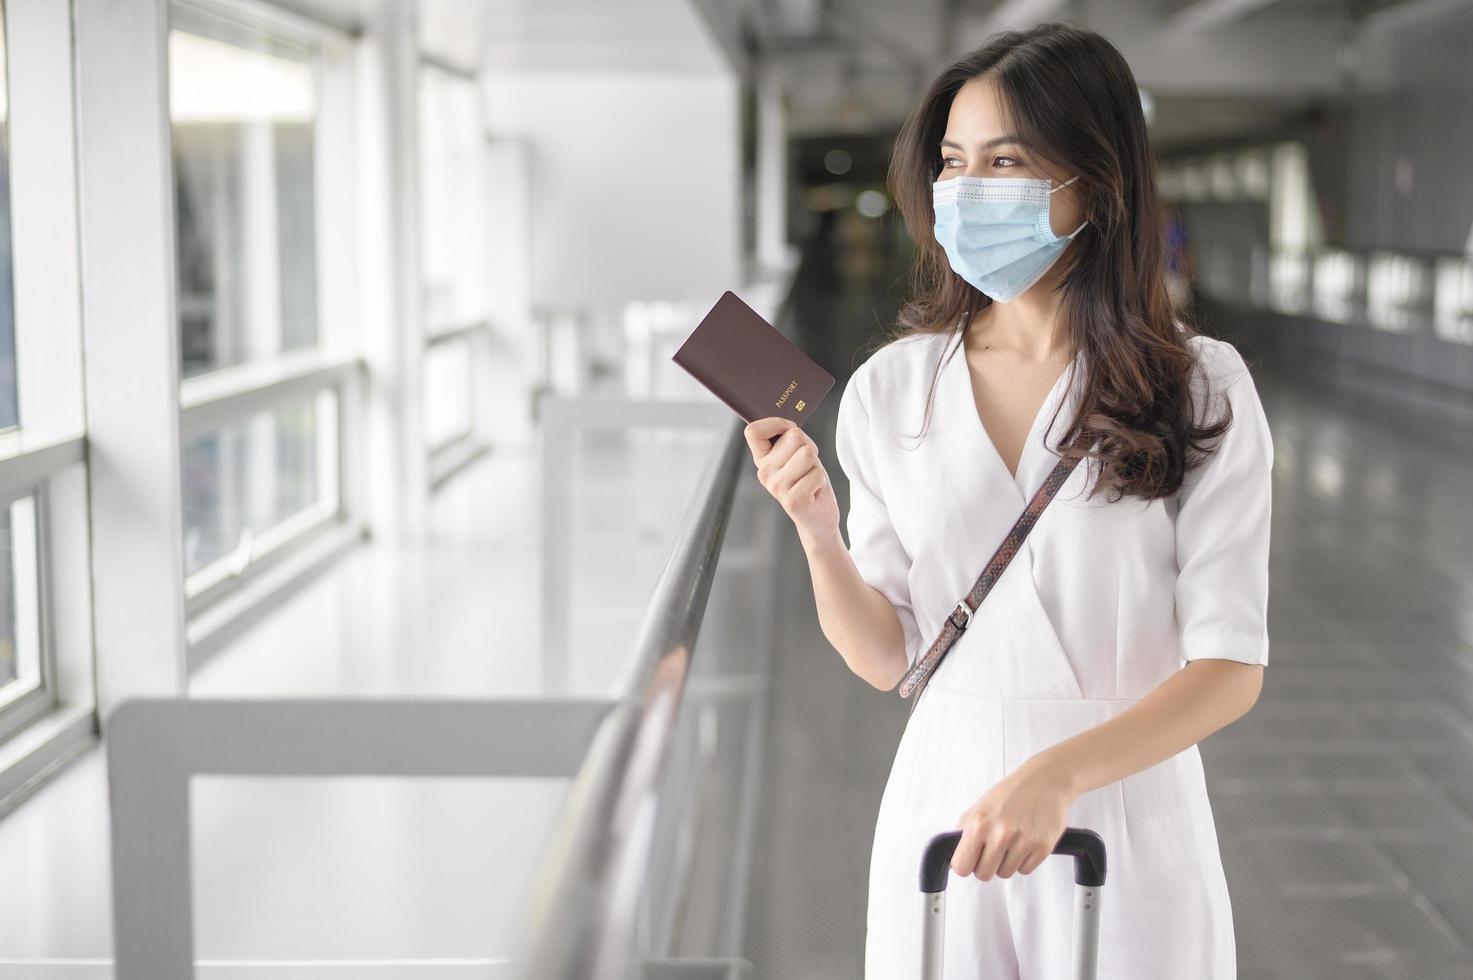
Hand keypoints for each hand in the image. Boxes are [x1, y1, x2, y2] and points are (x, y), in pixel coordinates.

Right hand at [743, 417, 839, 544]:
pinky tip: (814, 491)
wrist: (818, 517)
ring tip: (810, 477)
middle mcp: (764, 473)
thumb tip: (792, 427)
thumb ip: (791, 438)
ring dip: (816, 464)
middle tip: (806, 465)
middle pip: (793, 436)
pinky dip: (821, 480)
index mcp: (762, 460)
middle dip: (808, 446)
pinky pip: (816, 473)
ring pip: (807, 453)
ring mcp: (777, 487)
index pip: (753, 431)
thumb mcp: (798, 454)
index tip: (789, 431)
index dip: (777, 423)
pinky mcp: (793, 500)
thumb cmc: (809, 481)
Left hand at [951, 757, 1077, 880]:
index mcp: (979, 824)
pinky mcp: (1042, 847)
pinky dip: (1024, 860)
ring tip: (1011, 840)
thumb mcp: (979, 808)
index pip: (962, 866)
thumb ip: (964, 832)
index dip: (965, 864)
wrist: (1044, 781)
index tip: (971, 859)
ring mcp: (1022, 842)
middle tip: (993, 849)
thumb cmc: (1011, 793)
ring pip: (1005, 874)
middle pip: (984, 875)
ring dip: (1006, 862)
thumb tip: (955, 856)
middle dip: (986, 865)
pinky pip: (1025, 870)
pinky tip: (1025, 841)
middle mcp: (1000, 834)